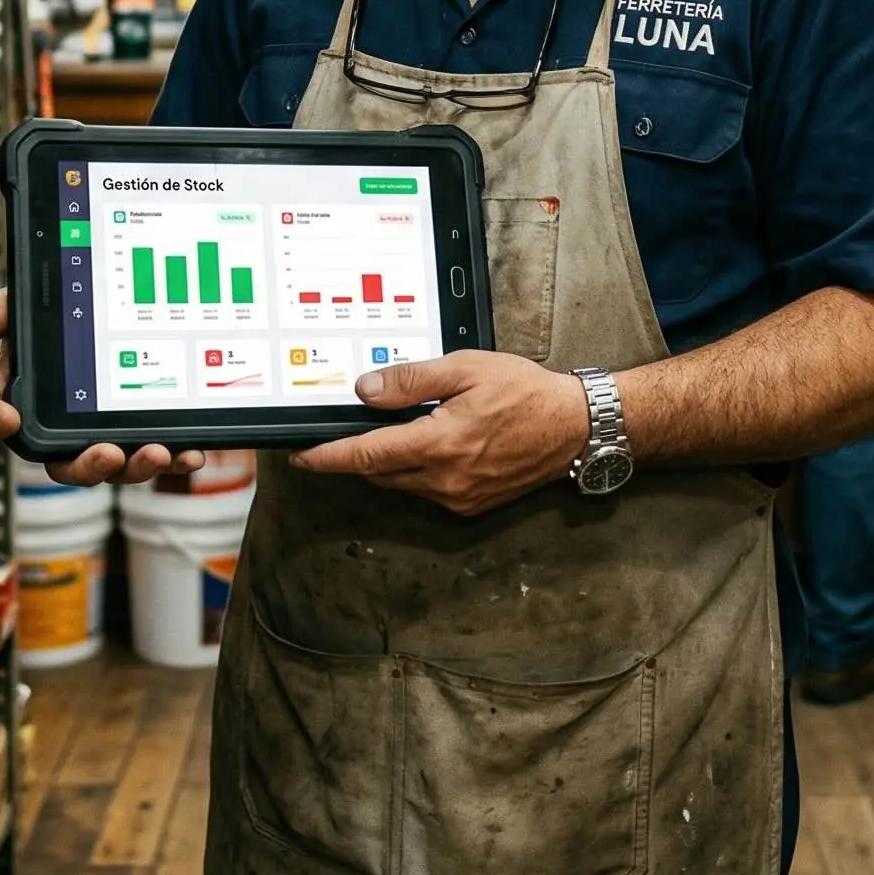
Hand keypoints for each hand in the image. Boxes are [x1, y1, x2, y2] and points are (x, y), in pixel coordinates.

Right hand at [0, 289, 205, 487]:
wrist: (111, 316)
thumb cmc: (60, 321)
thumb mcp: (33, 306)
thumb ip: (6, 309)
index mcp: (21, 394)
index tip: (9, 418)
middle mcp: (58, 426)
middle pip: (62, 463)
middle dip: (87, 466)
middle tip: (108, 454)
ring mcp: (101, 433)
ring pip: (112, 465)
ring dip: (135, 466)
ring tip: (157, 453)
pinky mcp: (140, 434)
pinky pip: (156, 454)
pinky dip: (175, 458)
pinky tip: (191, 452)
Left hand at [289, 352, 588, 515]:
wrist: (572, 428)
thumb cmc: (524, 392)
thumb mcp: (465, 369)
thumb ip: (411, 380)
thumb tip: (366, 390)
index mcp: (439, 444)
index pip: (367, 454)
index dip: (328, 457)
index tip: (301, 457)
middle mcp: (445, 479)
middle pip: (379, 472)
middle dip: (357, 456)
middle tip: (346, 430)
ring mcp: (459, 497)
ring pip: (401, 484)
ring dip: (389, 462)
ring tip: (397, 430)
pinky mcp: (472, 505)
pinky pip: (427, 491)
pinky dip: (416, 472)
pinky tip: (430, 445)